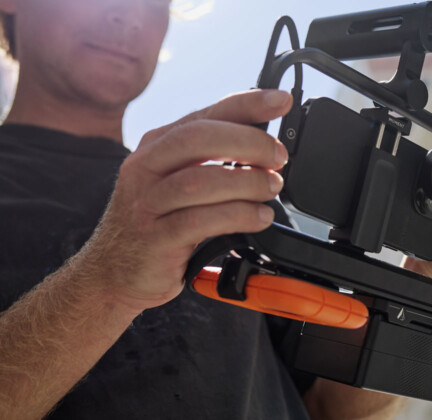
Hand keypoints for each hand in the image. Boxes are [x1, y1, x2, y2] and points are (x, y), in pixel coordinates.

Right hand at [72, 89, 291, 312]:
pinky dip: (237, 216)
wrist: (114, 273)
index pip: (206, 113)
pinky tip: (259, 218)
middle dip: (248, 143)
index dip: (247, 104)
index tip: (281, 101)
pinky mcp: (154, 238)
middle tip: (278, 157)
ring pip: (200, 181)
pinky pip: (199, 221)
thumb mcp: (180, 184)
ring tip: (272, 188)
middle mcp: (147, 167)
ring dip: (247, 182)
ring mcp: (146, 202)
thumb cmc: (157, 224)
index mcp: (158, 146)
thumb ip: (214, 161)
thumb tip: (268, 147)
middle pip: (199, 138)